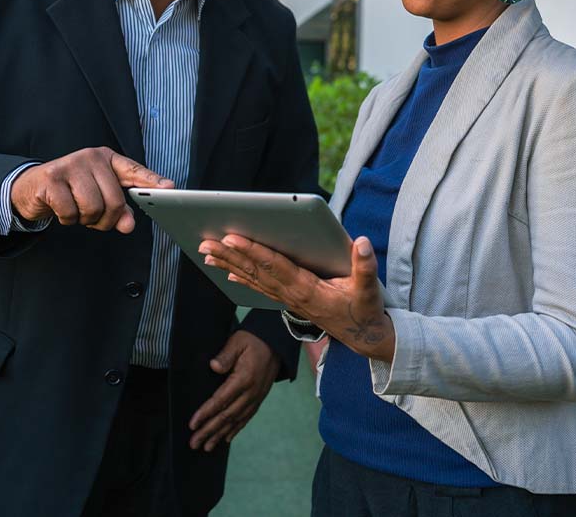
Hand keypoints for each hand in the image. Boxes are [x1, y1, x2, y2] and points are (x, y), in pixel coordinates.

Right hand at [10, 147, 171, 232]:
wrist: (31, 188)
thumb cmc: (71, 191)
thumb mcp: (97, 197)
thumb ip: (118, 210)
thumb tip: (128, 225)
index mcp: (106, 159)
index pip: (133, 170)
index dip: (151, 180)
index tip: (169, 188)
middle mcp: (90, 157)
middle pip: (114, 200)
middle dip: (106, 219)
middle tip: (93, 218)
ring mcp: (70, 165)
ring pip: (93, 207)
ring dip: (86, 220)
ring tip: (77, 211)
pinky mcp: (51, 178)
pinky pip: (71, 212)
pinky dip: (67, 219)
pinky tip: (61, 209)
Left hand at [188, 330, 278, 451]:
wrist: (276, 342)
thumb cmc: (253, 340)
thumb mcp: (238, 341)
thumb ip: (226, 355)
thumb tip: (214, 366)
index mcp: (244, 379)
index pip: (220, 400)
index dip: (205, 414)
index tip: (192, 425)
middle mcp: (251, 392)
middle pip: (226, 416)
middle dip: (209, 431)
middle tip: (194, 443)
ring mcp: (256, 397)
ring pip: (236, 420)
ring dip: (220, 434)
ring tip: (207, 447)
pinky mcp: (259, 398)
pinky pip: (246, 418)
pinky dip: (235, 429)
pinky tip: (226, 439)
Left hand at [199, 235, 394, 361]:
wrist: (363, 337)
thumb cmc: (365, 310)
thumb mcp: (369, 290)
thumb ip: (365, 267)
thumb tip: (362, 243)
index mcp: (308, 289)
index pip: (275, 266)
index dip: (253, 251)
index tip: (232, 238)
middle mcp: (292, 294)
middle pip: (256, 271)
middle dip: (230, 256)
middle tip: (206, 243)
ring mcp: (288, 299)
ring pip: (254, 279)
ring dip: (230, 265)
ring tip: (208, 253)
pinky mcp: (289, 301)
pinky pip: (260, 288)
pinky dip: (243, 278)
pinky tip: (228, 272)